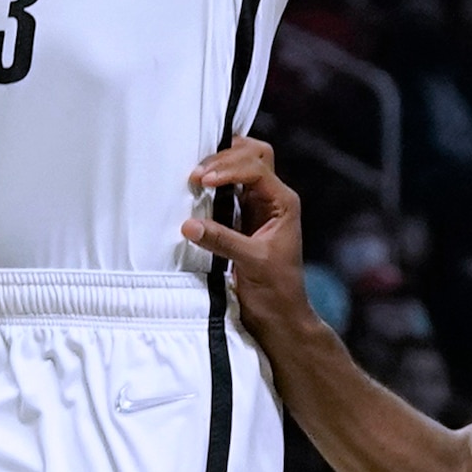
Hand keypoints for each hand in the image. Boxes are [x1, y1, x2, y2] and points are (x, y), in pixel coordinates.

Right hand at [177, 135, 313, 341]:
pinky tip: (197, 191)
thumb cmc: (277, 291)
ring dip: (218, 168)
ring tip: (194, 180)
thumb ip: (222, 241)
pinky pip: (227, 190)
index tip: (204, 181)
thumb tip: (188, 224)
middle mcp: (272, 199)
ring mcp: (257, 207)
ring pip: (241, 168)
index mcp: (283, 203)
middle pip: (253, 156)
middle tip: (197, 176)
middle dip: (225, 158)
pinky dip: (212, 186)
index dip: (230, 169)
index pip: (257, 169)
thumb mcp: (251, 263)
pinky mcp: (241, 219)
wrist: (280, 316)